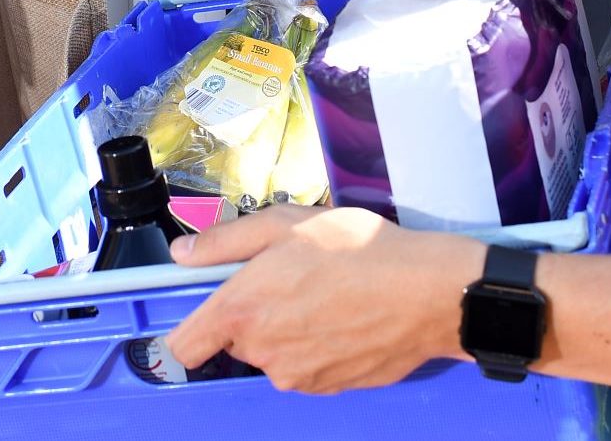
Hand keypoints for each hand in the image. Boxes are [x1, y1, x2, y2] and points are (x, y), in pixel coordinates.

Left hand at [167, 206, 485, 393]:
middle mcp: (264, 353)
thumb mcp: (284, 225)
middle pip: (236, 341)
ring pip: (274, 353)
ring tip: (324, 294)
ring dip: (288, 330)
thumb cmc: (359, 251)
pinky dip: (317, 346)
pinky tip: (344, 316)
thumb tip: (183, 254)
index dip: (191, 327)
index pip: (185, 346)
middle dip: (254, 313)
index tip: (207, 308)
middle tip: (289, 278)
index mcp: (242, 311)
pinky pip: (307, 366)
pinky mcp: (329, 386)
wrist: (426, 292)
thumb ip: (224, 242)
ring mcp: (298, 376)